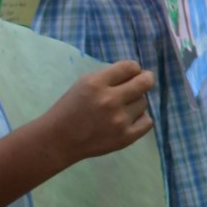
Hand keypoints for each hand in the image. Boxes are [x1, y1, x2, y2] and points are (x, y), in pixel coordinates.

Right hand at [38, 60, 153, 160]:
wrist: (59, 139)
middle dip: (147, 79)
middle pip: (143, 83)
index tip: (134, 71)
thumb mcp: (83, 84)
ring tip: (122, 107)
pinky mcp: (125, 137)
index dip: (134, 68)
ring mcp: (119, 120)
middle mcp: (109, 100)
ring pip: (144, 103)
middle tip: (146, 80)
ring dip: (136, 102)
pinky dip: (141, 119)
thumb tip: (136, 73)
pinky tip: (130, 119)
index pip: (129, 67)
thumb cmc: (70, 109)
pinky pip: (147, 122)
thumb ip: (108, 77)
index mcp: (96, 83)